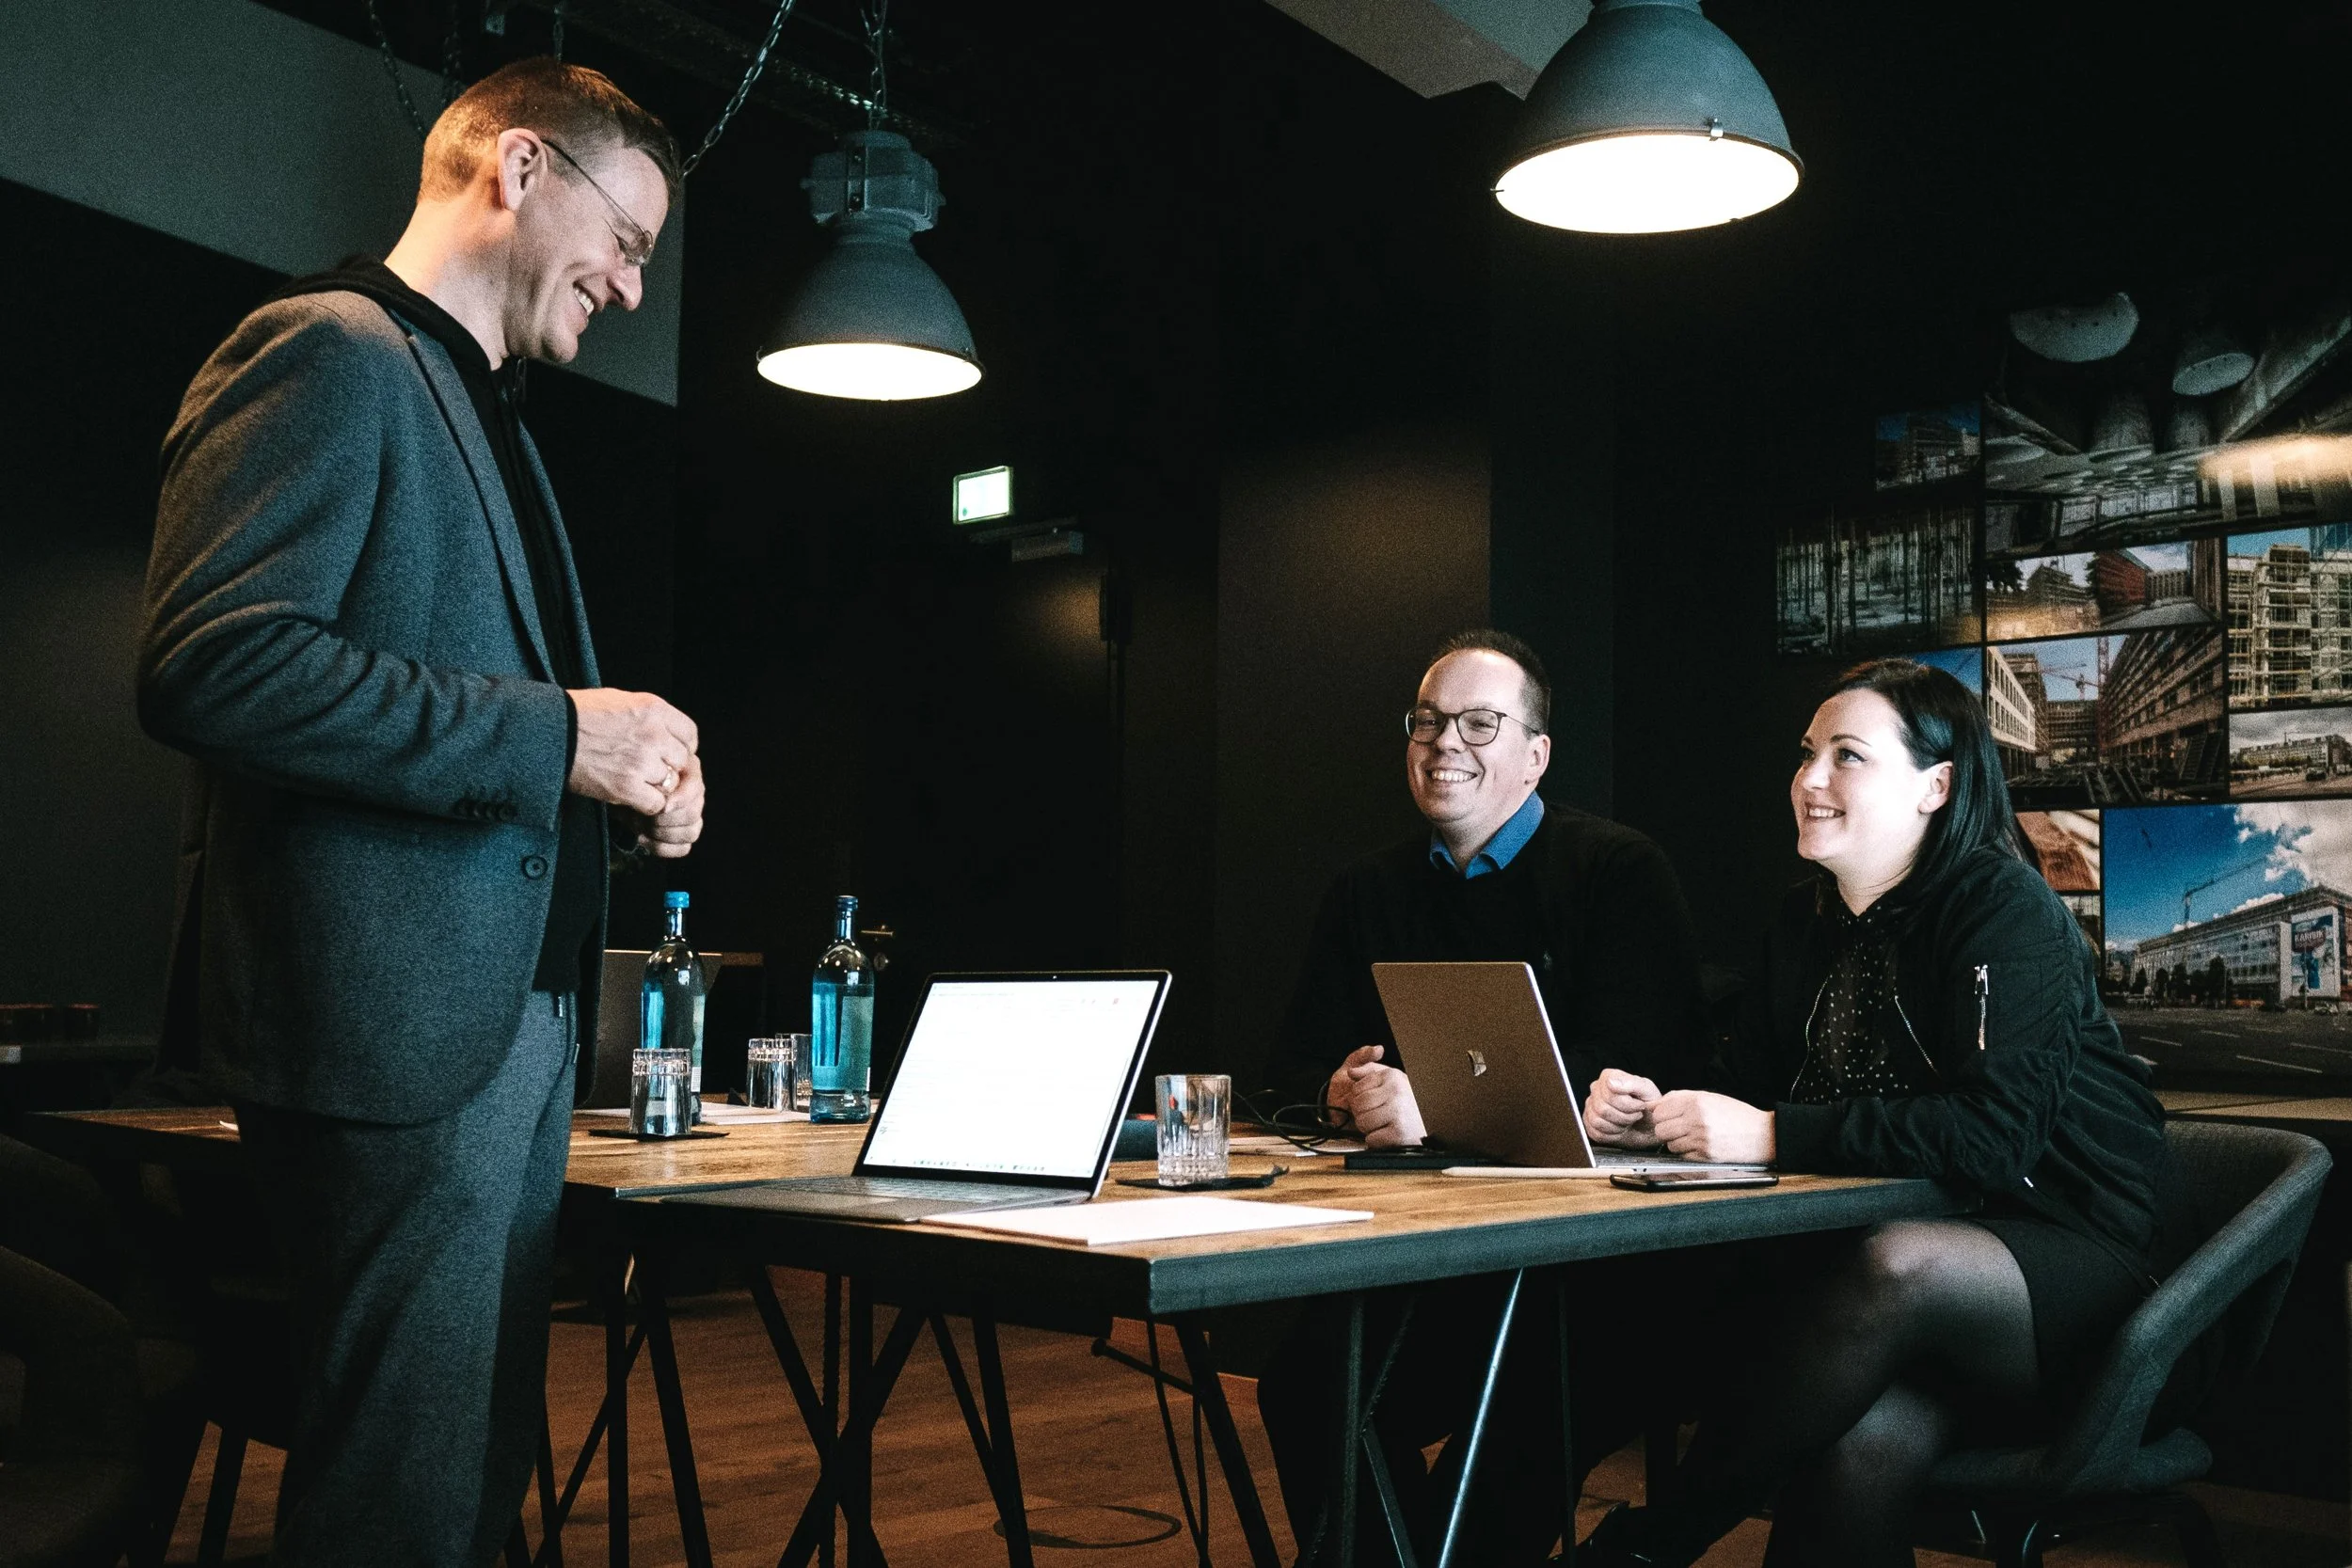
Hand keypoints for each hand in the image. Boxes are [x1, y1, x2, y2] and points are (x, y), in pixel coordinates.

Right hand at [568, 689, 697, 816]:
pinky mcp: (627, 786)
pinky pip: (655, 804)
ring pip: (670, 783)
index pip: (690, 735)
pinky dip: (645, 805)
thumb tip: (668, 732)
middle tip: (648, 771)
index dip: (680, 747)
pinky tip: (629, 796)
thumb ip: (649, 716)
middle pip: (682, 761)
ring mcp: (641, 761)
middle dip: (668, 768)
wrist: (548, 732)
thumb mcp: (622, 700)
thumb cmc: (579, 714)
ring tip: (635, 782)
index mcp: (654, 709)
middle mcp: (653, 734)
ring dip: (656, 787)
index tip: (667, 754)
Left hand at [629, 752, 704, 860]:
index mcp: (687, 772)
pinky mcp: (682, 835)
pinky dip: (661, 847)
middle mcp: (694, 794)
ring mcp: (691, 816)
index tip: (662, 807)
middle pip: (693, 814)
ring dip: (662, 834)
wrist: (617, 791)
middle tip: (643, 817)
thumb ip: (653, 784)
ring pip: (690, 832)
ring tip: (641, 826)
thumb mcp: (636, 777)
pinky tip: (642, 838)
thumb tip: (664, 806)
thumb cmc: (627, 779)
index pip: (695, 789)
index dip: (680, 800)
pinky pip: (683, 848)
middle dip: (665, 820)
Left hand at [1323, 1044, 1425, 1148]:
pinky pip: (1371, 1139)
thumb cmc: (1408, 1101)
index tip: (1373, 1103)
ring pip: (1362, 1122)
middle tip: (1377, 1116)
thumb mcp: (1391, 1079)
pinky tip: (1389, 1135)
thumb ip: (1369, 1072)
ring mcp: (1398, 1111)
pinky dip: (1377, 1141)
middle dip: (1362, 1114)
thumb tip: (1351, 1072)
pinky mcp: (1399, 1132)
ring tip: (1384, 1125)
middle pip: (1357, 1105)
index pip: (1356, 1088)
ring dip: (1369, 1129)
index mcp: (1392, 1076)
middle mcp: (1396, 1091)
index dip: (1359, 1099)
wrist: (1433, 1123)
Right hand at [1584, 1068, 1663, 1148]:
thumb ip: (1631, 1083)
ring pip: (1597, 1121)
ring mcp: (1590, 1106)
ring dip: (1618, 1126)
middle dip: (1625, 1117)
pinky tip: (1620, 1129)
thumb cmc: (1649, 1105)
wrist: (1650, 1125)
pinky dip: (1612, 1135)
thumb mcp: (1647, 1091)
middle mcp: (1596, 1090)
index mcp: (1609, 1077)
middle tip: (1636, 1115)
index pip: (1610, 1094)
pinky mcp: (1589, 1124)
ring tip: (1628, 1122)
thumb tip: (1611, 1082)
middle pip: (1603, 1109)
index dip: (1628, 1105)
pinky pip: (1596, 1133)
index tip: (1640, 1105)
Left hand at [1647, 1090, 1775, 1163]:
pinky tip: (1699, 1146)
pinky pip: (1682, 1155)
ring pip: (1670, 1144)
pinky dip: (1687, 1152)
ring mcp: (1701, 1139)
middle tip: (1678, 1128)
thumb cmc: (1736, 1115)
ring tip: (1691, 1136)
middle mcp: (1696, 1120)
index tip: (1667, 1117)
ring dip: (1676, 1142)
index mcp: (1696, 1102)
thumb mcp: (1709, 1097)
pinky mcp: (1706, 1155)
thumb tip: (1654, 1104)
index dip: (1661, 1115)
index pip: (1659, 1111)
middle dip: (1666, 1129)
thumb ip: (1680, 1098)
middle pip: (1660, 1129)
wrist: (1762, 1134)